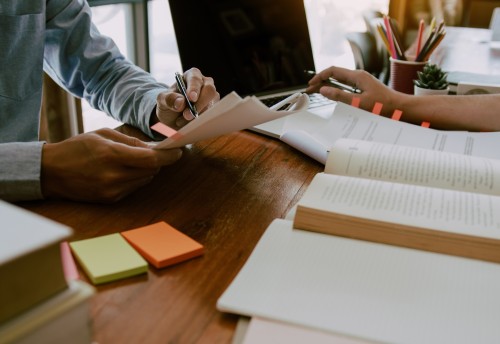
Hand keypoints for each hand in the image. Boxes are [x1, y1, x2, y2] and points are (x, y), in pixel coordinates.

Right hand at [41, 128, 181, 202]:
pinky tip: (122, 171)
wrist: (50, 172)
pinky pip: (133, 188)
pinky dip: (134, 179)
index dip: (168, 156)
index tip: (178, 151)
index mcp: (111, 155)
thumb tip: (154, 148)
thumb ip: (131, 142)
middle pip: (151, 171)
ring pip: (145, 180)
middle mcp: (113, 176)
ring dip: (146, 170)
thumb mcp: (102, 135)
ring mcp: (112, 190)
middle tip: (156, 152)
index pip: (151, 160)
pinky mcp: (110, 200)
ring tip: (132, 160)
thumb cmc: (76, 148)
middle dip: (157, 161)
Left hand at [155, 67, 219, 128]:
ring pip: (212, 105)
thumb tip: (181, 102)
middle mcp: (204, 83)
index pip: (195, 79)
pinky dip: (201, 121)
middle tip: (187, 115)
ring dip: (198, 116)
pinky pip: (212, 115)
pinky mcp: (214, 109)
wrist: (172, 117)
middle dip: (199, 104)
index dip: (194, 89)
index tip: (191, 99)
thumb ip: (169, 99)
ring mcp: (211, 97)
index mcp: (191, 76)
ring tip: (181, 121)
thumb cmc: (169, 104)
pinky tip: (191, 124)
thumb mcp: (162, 100)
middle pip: (209, 91)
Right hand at [305, 66, 406, 116]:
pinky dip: (336, 89)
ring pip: (340, 81)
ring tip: (317, 92)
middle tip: (310, 90)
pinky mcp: (363, 88)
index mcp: (357, 76)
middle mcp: (359, 76)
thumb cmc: (383, 106)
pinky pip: (346, 86)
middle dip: (321, 81)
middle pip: (335, 75)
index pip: (333, 71)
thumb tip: (323, 90)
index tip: (311, 84)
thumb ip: (339, 96)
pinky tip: (332, 95)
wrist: (400, 108)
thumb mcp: (358, 102)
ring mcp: (361, 82)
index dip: (320, 76)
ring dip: (328, 86)